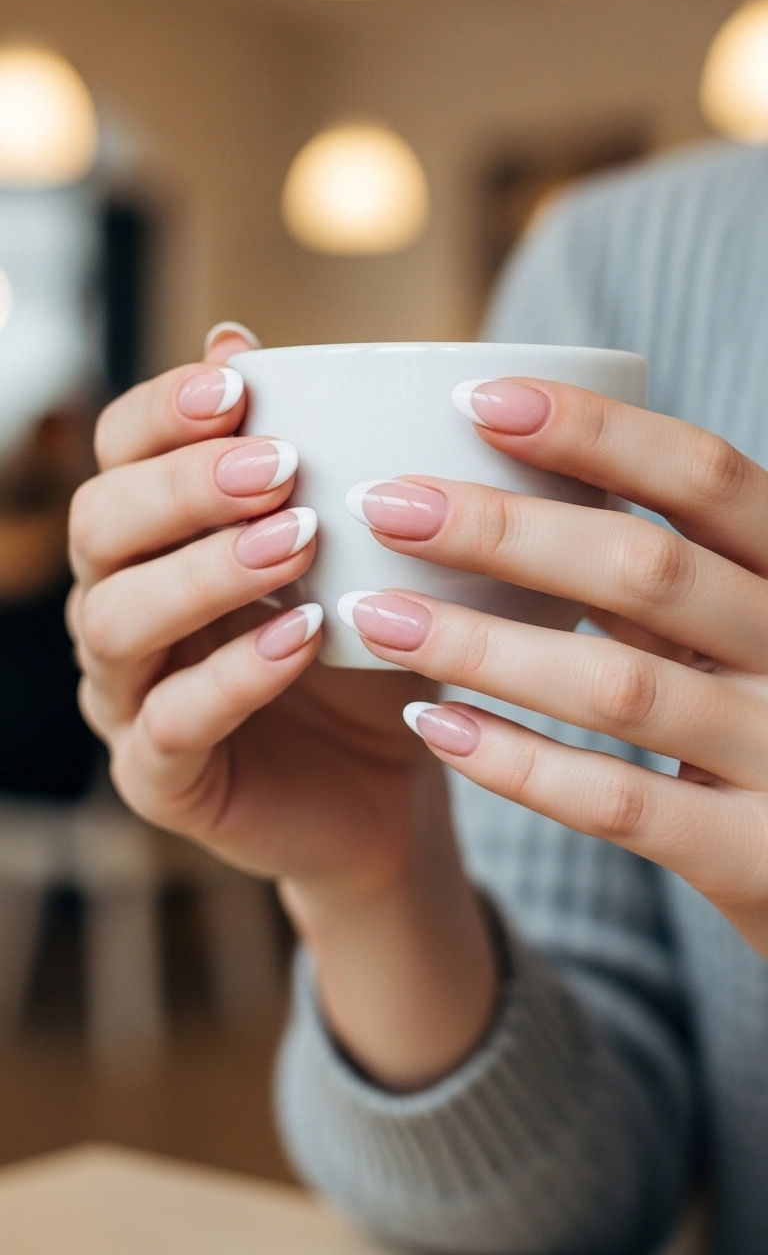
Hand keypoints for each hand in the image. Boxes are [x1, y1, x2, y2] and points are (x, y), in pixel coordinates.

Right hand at [67, 328, 496, 1087]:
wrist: (391, 777)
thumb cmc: (363, 642)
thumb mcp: (348, 540)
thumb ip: (298, 450)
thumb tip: (233, 335)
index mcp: (154, 538)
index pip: (118, 453)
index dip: (162, 412)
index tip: (238, 384)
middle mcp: (122, 608)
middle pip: (99, 526)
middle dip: (182, 488)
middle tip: (278, 466)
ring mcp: (129, 697)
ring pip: (117, 622)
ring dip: (204, 572)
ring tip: (297, 542)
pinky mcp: (161, 778)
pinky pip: (171, 724)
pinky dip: (234, 676)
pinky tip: (301, 638)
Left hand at [341, 379, 767, 956]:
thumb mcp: (745, 623)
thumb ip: (666, 571)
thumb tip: (514, 475)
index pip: (704, 476)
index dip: (595, 432)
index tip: (477, 399)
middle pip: (646, 570)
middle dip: (505, 531)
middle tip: (386, 504)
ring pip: (618, 686)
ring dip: (483, 646)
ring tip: (377, 614)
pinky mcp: (752, 856)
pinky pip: (616, 802)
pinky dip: (519, 762)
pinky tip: (434, 725)